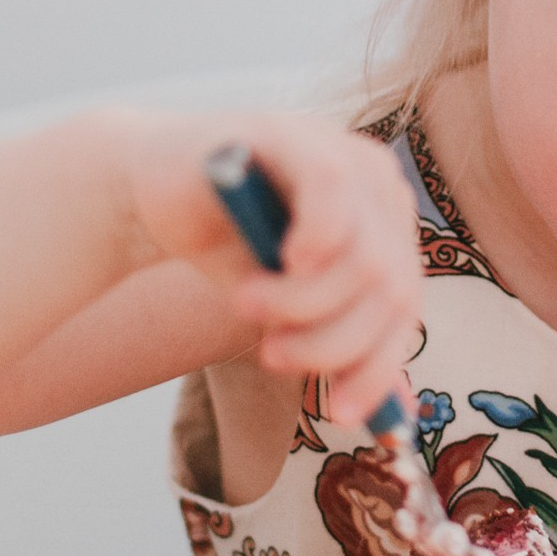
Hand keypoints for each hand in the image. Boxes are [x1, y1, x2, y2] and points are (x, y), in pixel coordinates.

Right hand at [128, 109, 422, 427]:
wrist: (152, 194)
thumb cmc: (227, 249)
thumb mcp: (290, 310)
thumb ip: (344, 345)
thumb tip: (398, 419)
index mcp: (387, 228)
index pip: (405, 310)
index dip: (378, 369)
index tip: (339, 414)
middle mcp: (380, 188)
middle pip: (391, 293)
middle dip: (330, 343)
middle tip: (271, 355)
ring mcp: (344, 155)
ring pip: (365, 259)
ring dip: (302, 304)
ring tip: (247, 305)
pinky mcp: (297, 136)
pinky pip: (333, 192)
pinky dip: (316, 240)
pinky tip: (283, 259)